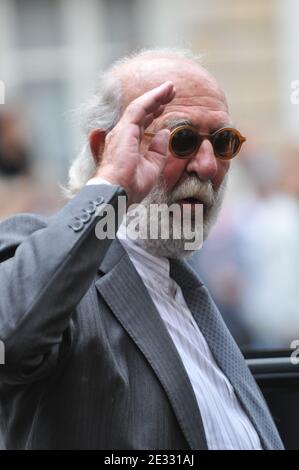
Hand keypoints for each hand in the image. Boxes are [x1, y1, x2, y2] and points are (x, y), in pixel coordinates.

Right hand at [94, 81, 174, 204]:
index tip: (165, 106)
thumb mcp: (152, 167)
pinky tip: (163, 91)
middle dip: (156, 100)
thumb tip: (165, 133)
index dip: (153, 112)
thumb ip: (158, 150)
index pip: (141, 122)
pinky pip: (140, 107)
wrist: (118, 191)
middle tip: (171, 91)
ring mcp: (123, 130)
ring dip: (156, 95)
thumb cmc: (131, 185)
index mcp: (128, 144)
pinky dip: (152, 98)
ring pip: (141, 106)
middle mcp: (123, 134)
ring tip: (170, 87)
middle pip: (141, 112)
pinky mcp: (125, 128)